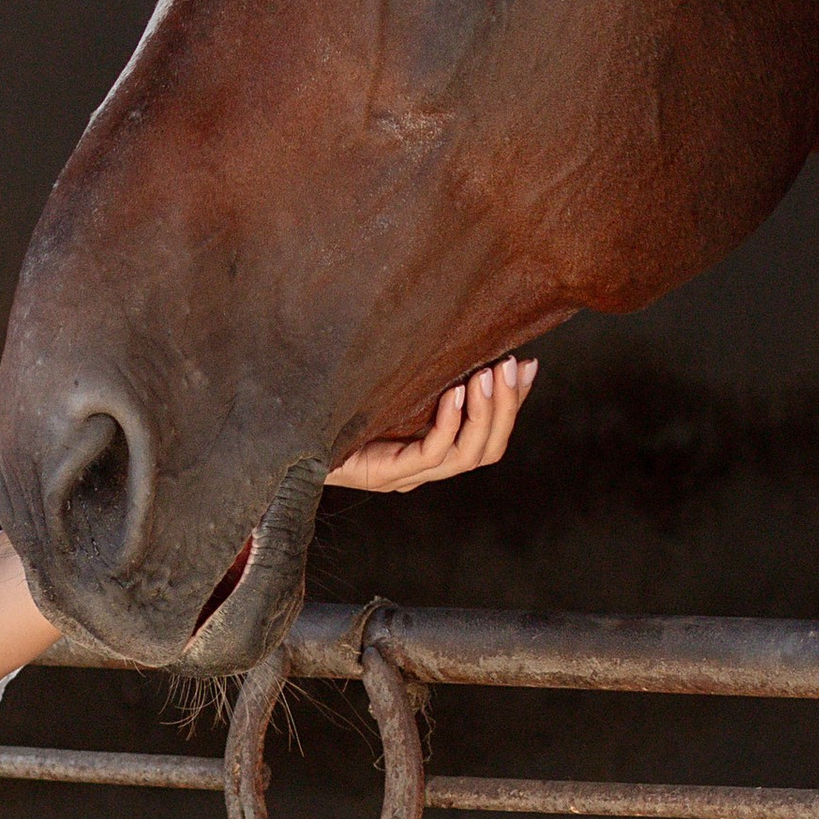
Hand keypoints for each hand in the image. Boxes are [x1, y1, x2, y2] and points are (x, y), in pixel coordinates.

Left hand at [329, 354, 535, 493]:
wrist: (292, 434)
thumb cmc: (339, 407)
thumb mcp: (391, 386)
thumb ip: (426, 377)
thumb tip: (463, 344)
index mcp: (432, 452)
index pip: (490, 438)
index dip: (513, 404)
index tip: (526, 366)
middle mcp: (426, 469)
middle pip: (487, 449)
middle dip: (507, 406)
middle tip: (510, 365)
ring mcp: (408, 475)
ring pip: (467, 454)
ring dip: (485, 413)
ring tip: (488, 376)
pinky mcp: (388, 474)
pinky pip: (433, 452)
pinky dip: (450, 422)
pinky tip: (454, 392)